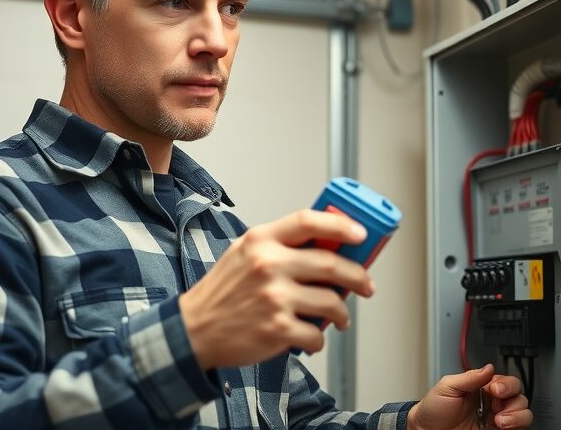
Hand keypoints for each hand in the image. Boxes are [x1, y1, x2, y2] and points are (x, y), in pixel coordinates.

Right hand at [179, 209, 373, 369]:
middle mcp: (268, 265)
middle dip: (358, 277)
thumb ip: (279, 244)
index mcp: (261, 241)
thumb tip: (327, 245)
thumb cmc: (223, 291)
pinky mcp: (277, 329)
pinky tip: (311, 337)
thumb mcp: (244, 253)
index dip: (341, 225)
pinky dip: (319, 339)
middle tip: (366, 285)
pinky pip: (316, 334)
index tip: (361, 234)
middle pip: (331, 264)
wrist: (194, 329)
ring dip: (342, 313)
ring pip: (331, 302)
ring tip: (340, 318)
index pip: (308, 221)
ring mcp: (274, 298)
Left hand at [407, 364, 532, 429]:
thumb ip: (469, 377)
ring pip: (523, 413)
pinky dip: (516, 426)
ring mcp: (496, 420)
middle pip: (519, 396)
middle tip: (497, 406)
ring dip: (517, 415)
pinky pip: (518, 429)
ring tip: (499, 420)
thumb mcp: (447, 386)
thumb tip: (489, 368)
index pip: (506, 381)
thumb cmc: (433, 410)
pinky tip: (501, 426)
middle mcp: (492, 403)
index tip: (495, 389)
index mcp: (482, 388)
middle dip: (513, 400)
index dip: (506, 384)